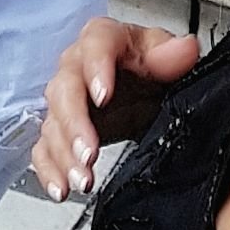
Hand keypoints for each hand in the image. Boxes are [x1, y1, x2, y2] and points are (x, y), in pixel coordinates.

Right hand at [32, 18, 200, 201]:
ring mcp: (68, 101)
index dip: (96, 68)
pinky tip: (61, 188)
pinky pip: (44, 148)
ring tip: (83, 180)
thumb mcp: (166, 57)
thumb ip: (171, 56)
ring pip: (54, 123)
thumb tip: (184, 49)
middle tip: (89, 152)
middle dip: (75, 124)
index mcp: (105, 41)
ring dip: (64, 154)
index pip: (95, 45)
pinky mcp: (62, 130)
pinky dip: (49, 169)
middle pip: (66, 89)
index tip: (103, 95)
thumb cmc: (150, 67)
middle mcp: (78, 67)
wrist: (146, 91)